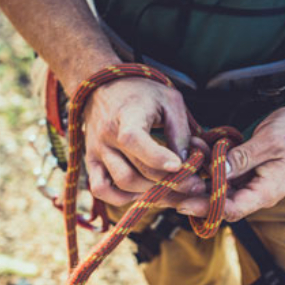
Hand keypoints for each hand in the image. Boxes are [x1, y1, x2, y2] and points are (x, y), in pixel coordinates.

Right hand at [82, 78, 204, 205]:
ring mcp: (96, 151)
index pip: (134, 139)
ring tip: (170, 186)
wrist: (105, 86)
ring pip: (122, 184)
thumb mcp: (170, 101)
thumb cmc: (143, 93)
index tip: (180, 166)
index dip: (157, 157)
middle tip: (193, 184)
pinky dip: (122, 198)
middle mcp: (106, 136)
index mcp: (127, 115)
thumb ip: (180, 132)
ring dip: (150, 192)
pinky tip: (141, 191)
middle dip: (168, 183)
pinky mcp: (91, 162)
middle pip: (135, 171)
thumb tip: (186, 165)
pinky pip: (101, 190)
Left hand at [176, 106, 284, 221]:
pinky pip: (229, 174)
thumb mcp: (269, 141)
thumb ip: (242, 157)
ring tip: (187, 159)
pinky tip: (201, 150)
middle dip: (198, 194)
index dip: (206, 209)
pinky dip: (214, 165)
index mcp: (267, 191)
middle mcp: (260, 192)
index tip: (183, 204)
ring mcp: (256, 182)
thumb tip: (218, 171)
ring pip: (223, 188)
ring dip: (204, 176)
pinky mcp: (252, 171)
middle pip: (223, 203)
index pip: (232, 209)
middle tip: (173, 185)